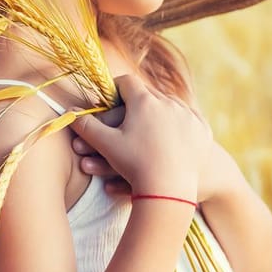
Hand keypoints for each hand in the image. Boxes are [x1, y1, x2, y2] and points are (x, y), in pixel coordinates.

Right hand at [69, 75, 212, 201]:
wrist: (171, 189)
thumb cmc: (135, 166)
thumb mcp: (107, 145)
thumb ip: (87, 127)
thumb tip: (69, 113)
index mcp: (144, 100)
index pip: (126, 82)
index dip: (116, 88)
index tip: (111, 97)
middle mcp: (168, 101)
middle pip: (149, 93)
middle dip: (138, 100)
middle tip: (130, 110)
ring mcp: (188, 114)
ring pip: (171, 104)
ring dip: (161, 110)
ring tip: (152, 119)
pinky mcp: (202, 128)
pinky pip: (190, 118)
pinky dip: (181, 123)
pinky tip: (175, 129)